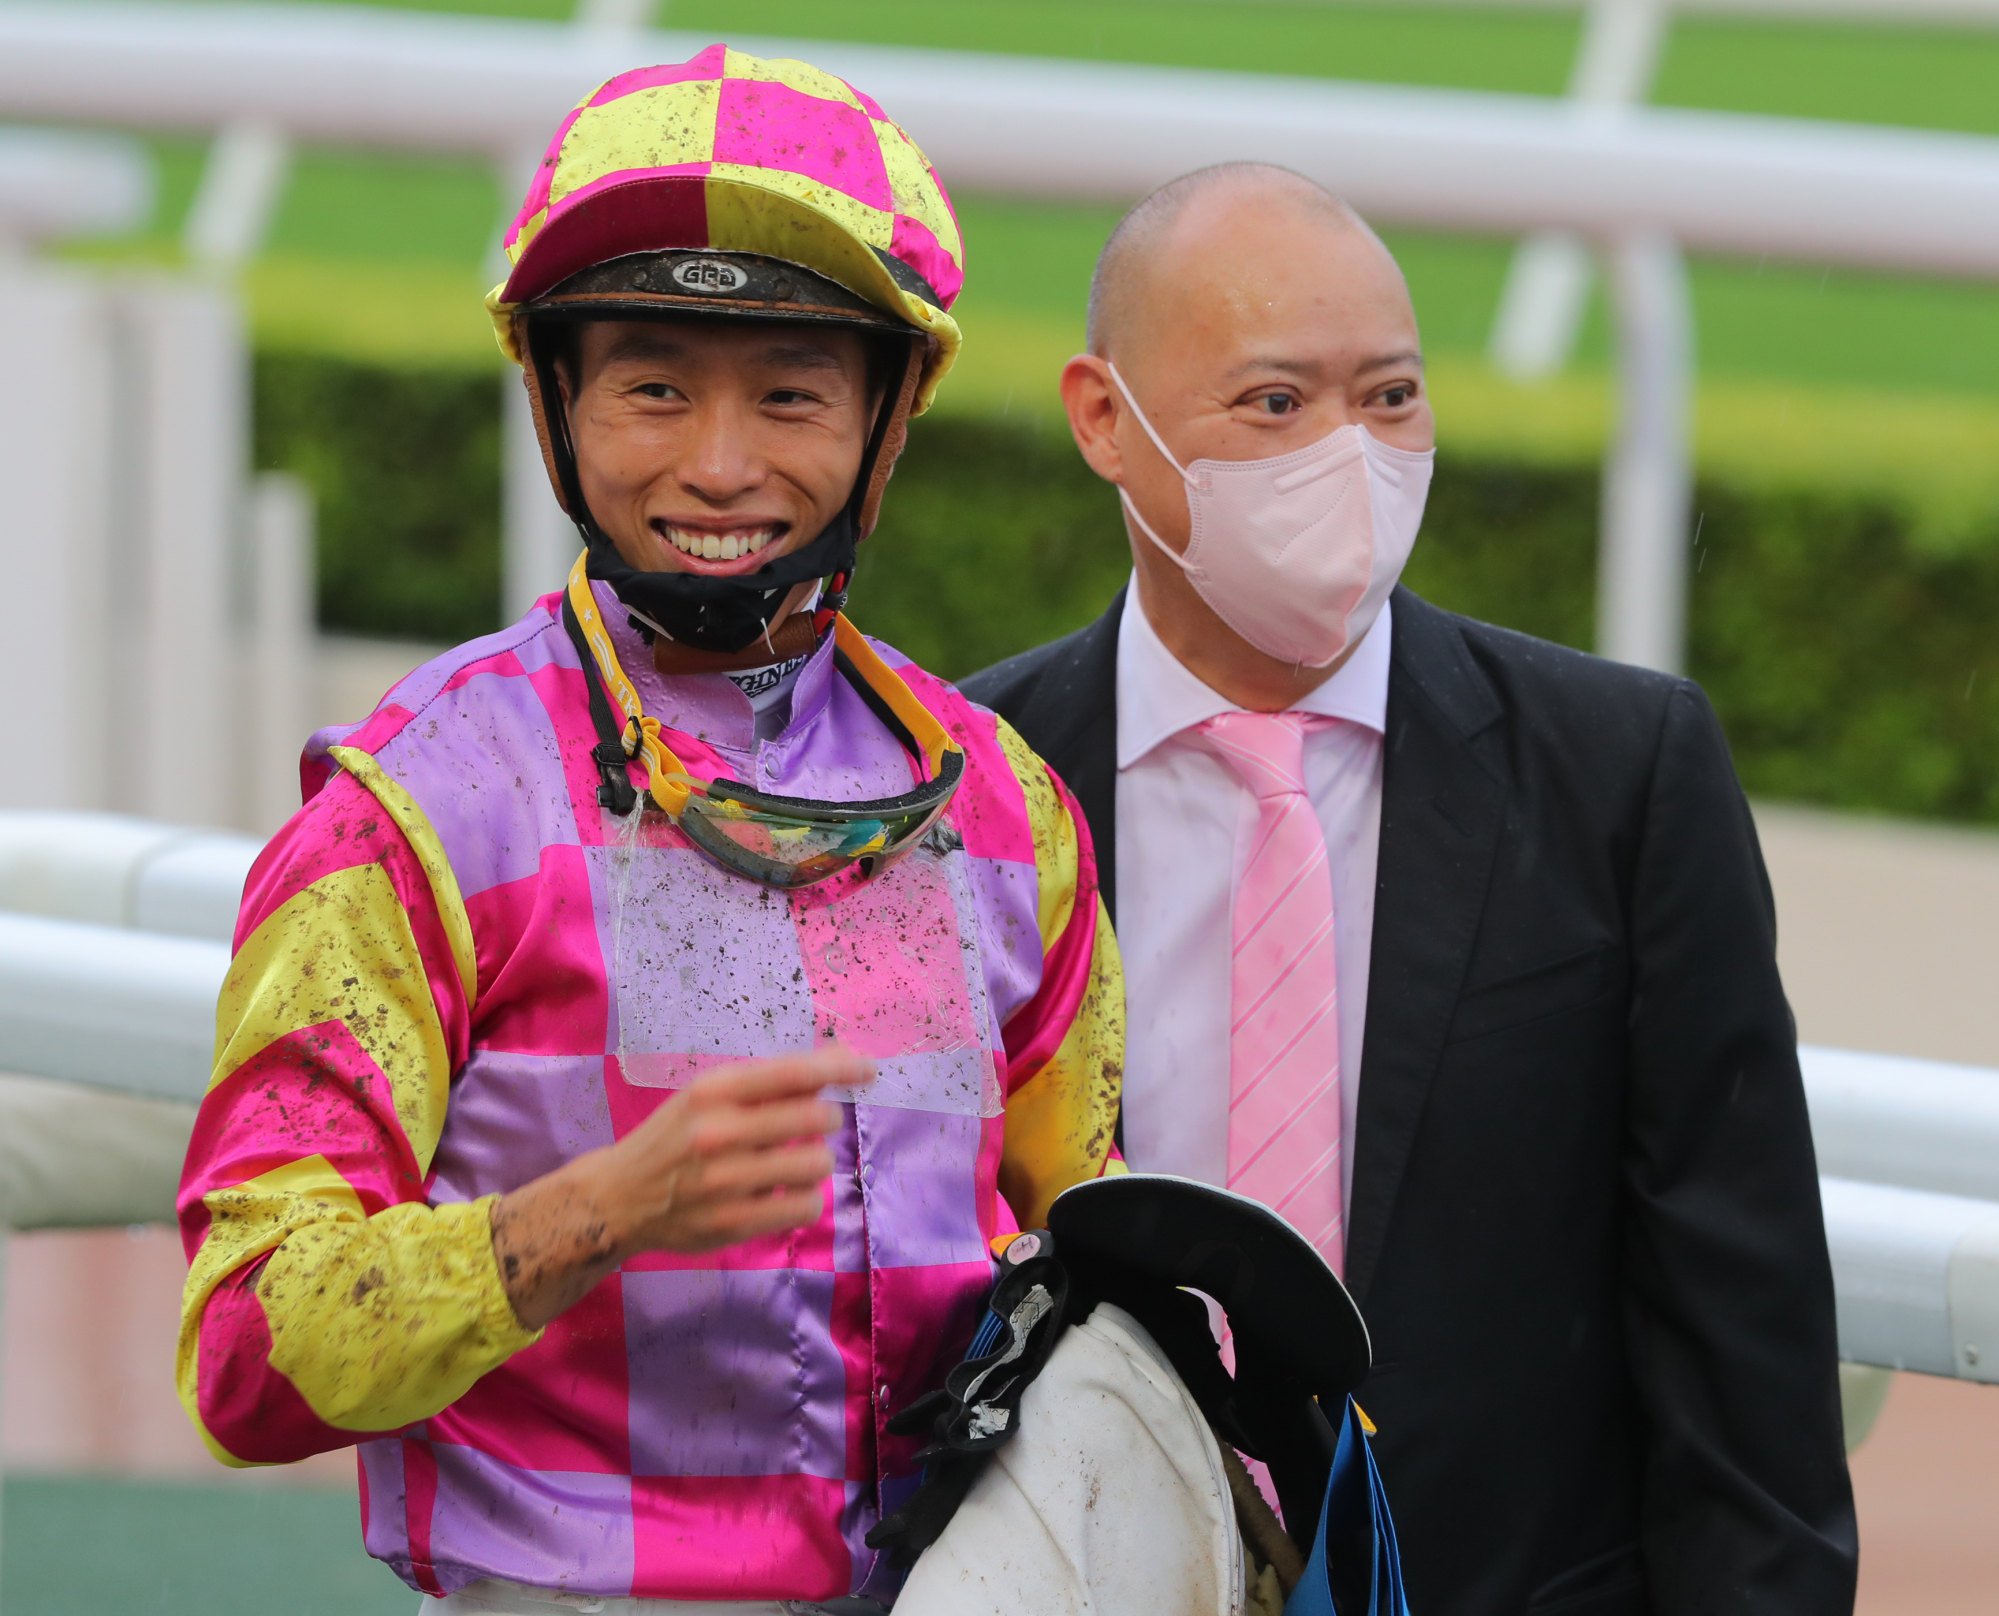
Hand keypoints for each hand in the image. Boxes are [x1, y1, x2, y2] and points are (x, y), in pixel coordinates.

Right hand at [601, 1046, 867, 1254]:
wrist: (619, 1197)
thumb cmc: (676, 1137)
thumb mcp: (710, 1096)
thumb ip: (771, 1081)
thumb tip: (842, 1055)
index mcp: (714, 1091)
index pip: (794, 1072)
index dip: (841, 1068)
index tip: (868, 1070)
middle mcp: (719, 1131)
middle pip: (816, 1117)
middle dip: (825, 1120)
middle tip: (810, 1127)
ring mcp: (726, 1181)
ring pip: (817, 1163)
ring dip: (814, 1161)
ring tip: (790, 1163)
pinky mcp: (734, 1222)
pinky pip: (805, 1205)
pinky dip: (805, 1199)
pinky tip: (782, 1194)